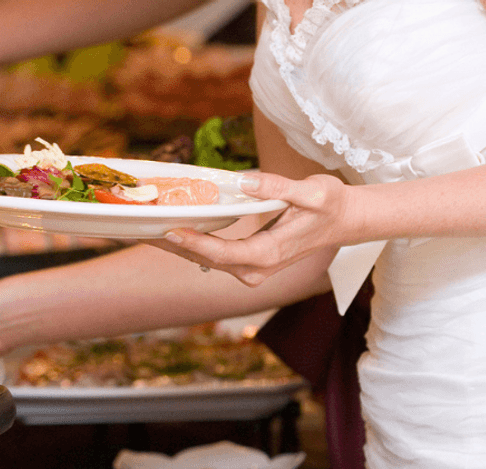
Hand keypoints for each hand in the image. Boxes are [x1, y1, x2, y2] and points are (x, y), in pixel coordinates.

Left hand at [150, 172, 355, 286]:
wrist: (346, 221)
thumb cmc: (331, 204)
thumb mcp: (311, 191)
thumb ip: (276, 187)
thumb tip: (243, 181)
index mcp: (269, 254)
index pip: (222, 252)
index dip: (193, 242)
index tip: (169, 229)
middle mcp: (257, 268)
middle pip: (205, 259)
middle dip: (173, 245)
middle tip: (140, 229)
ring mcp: (253, 269)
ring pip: (207, 260)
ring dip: (178, 246)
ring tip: (146, 229)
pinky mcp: (250, 263)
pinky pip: (214, 256)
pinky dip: (193, 244)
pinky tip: (172, 229)